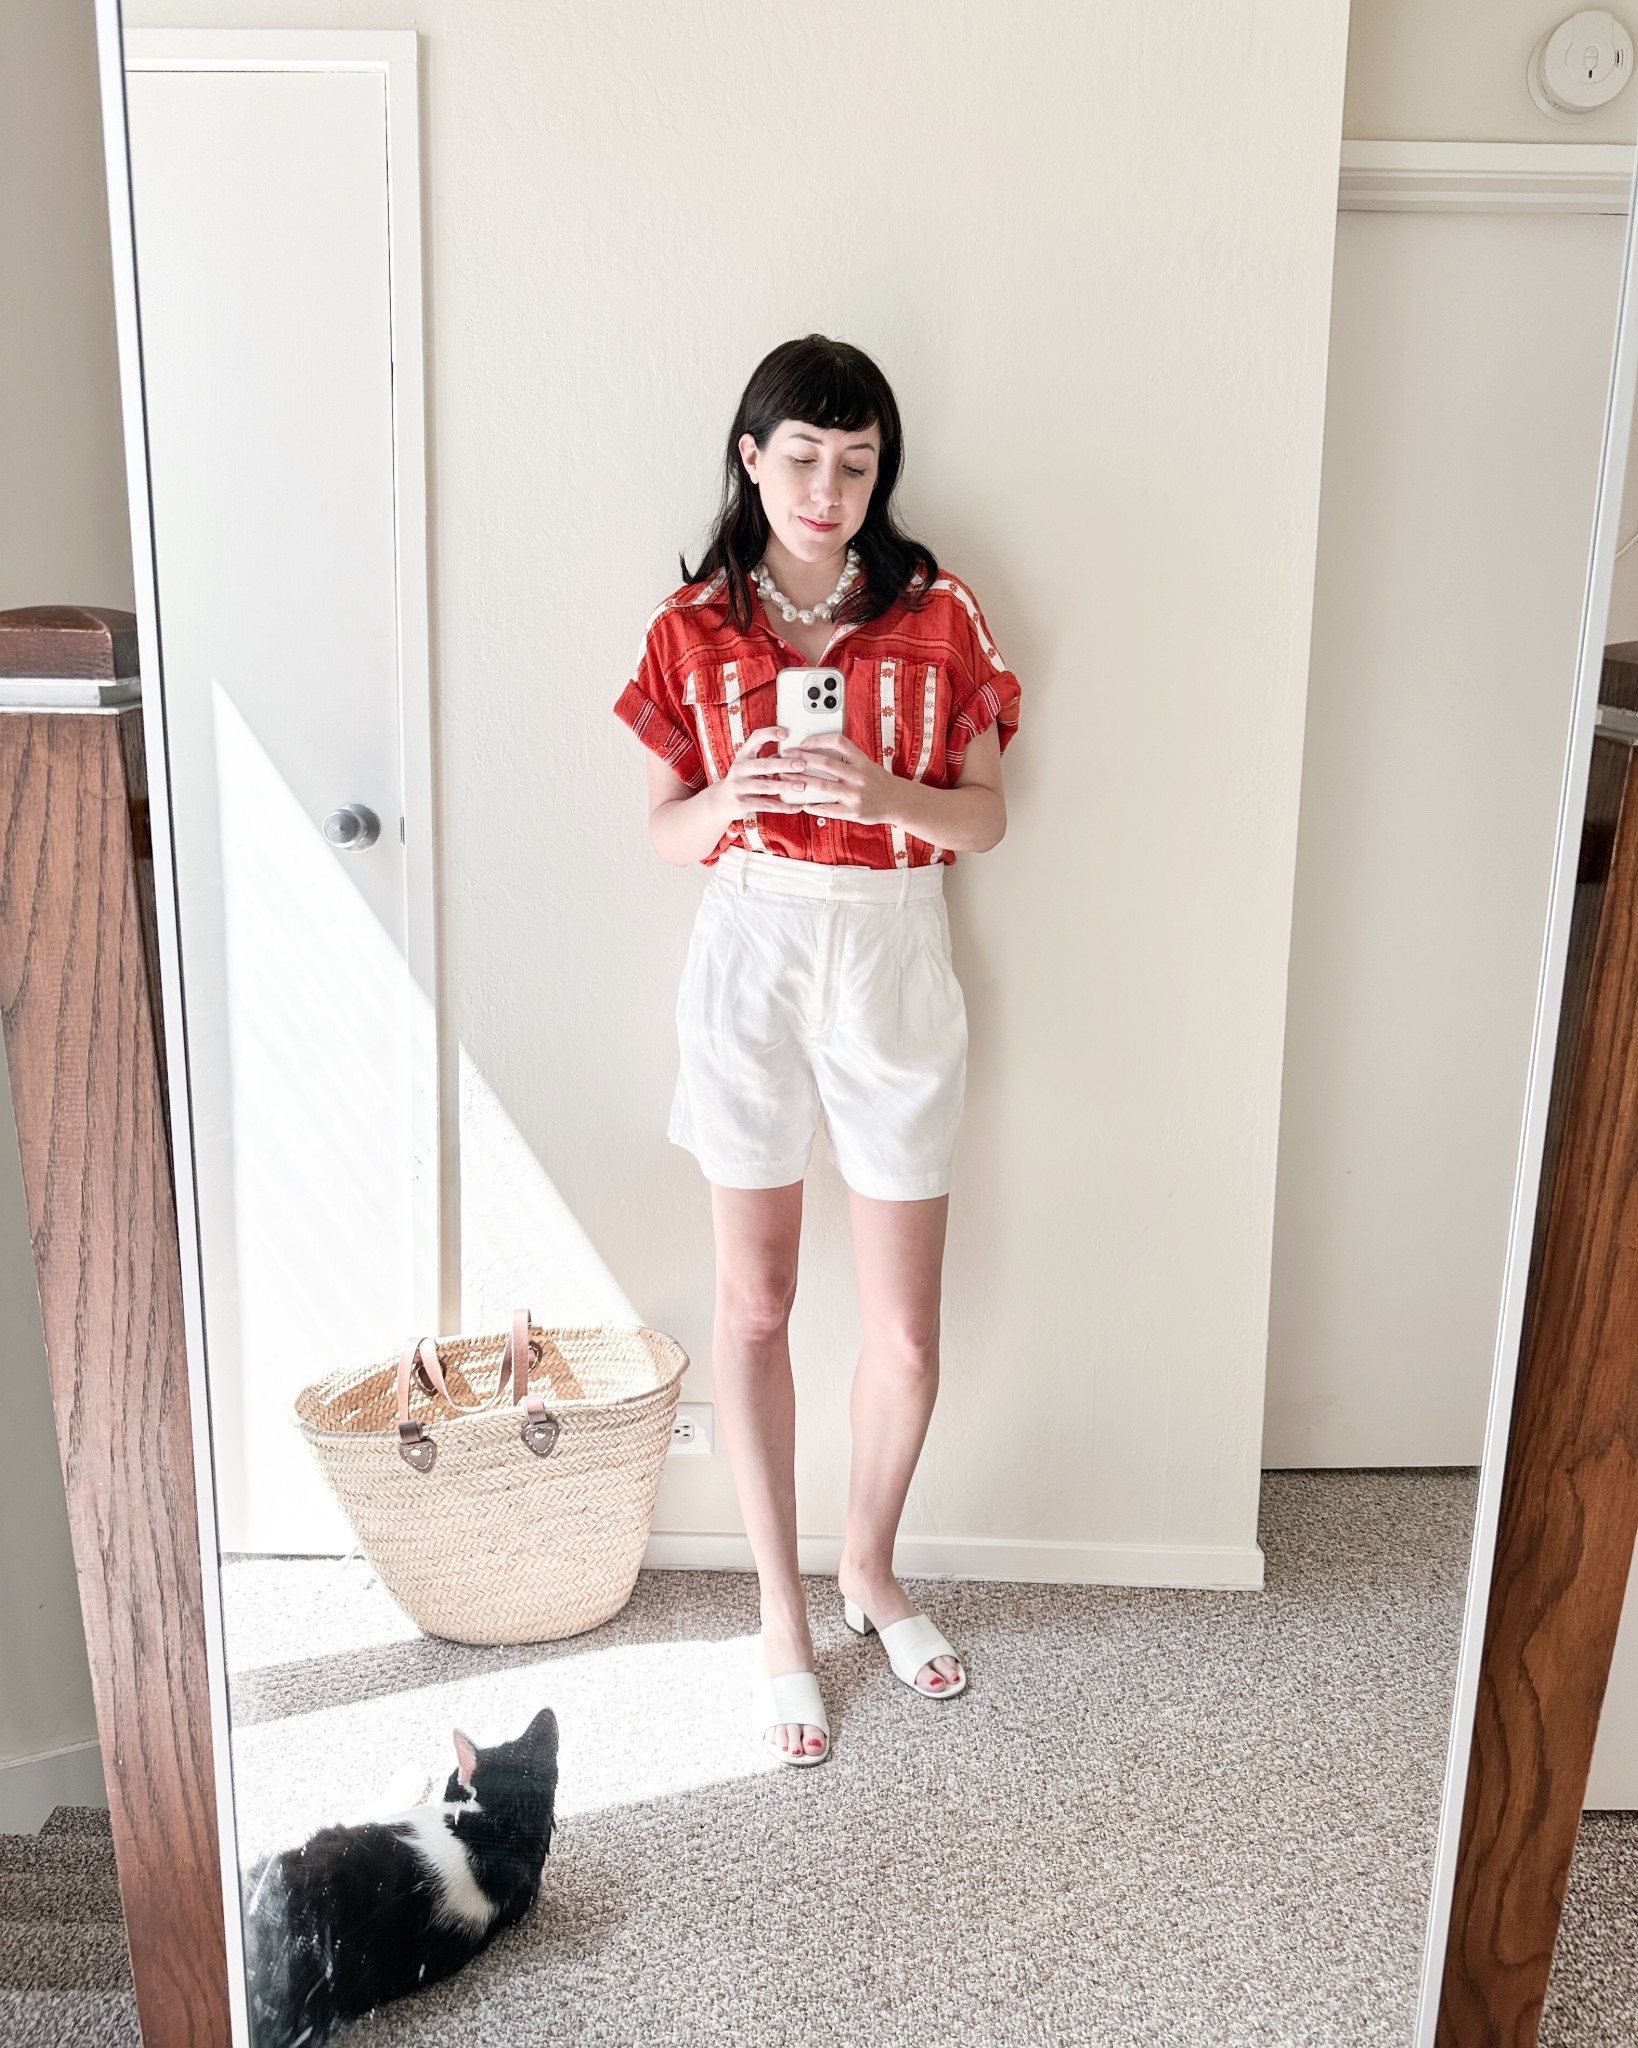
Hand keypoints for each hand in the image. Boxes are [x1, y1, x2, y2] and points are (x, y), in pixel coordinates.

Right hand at [719, 726, 807, 816]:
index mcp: (744, 755)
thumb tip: (794, 753)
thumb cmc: (744, 780)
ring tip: (802, 786)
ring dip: (785, 786)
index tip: (786, 734)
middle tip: (802, 764)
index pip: (755, 739)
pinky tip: (796, 808)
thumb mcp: (751, 766)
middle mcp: (739, 769)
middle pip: (763, 765)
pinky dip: (782, 807)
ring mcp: (739, 787)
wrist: (721, 801)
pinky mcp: (742, 804)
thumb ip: (768, 759)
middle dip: (784, 765)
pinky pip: (766, 805)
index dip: (769, 734)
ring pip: (765, 786)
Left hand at [781, 734, 898, 825]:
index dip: (818, 740)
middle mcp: (859, 776)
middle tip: (786, 758)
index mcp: (862, 761)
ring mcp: (855, 795)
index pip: (839, 742)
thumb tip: (817, 748)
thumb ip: (847, 758)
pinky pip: (827, 809)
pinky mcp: (853, 812)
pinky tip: (802, 804)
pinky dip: (812, 806)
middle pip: (826, 763)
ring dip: (801, 781)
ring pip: (822, 785)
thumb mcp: (866, 763)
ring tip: (786, 779)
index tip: (803, 742)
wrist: (897, 802)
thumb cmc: (877, 781)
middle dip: (802, 759)